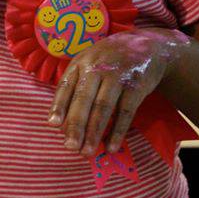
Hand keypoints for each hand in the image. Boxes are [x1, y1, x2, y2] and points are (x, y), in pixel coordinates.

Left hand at [48, 28, 188, 155]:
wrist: (145, 45)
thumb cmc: (108, 60)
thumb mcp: (89, 63)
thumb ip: (76, 85)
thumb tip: (62, 121)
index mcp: (81, 62)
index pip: (66, 84)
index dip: (59, 105)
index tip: (53, 125)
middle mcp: (97, 67)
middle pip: (84, 98)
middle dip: (76, 124)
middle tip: (70, 147)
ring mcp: (117, 76)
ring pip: (103, 106)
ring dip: (94, 132)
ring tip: (87, 152)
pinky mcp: (135, 85)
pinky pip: (125, 111)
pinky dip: (117, 130)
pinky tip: (111, 146)